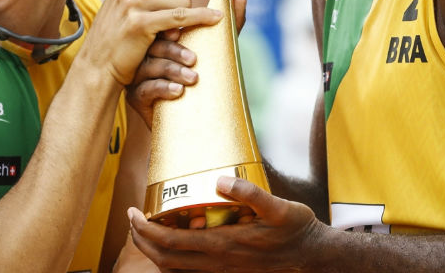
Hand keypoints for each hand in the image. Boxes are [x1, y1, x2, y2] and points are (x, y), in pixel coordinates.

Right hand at [77, 0, 222, 85]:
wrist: (97, 65)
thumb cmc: (118, 36)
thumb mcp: (127, 3)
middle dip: (187, 3)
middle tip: (184, 19)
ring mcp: (132, 1)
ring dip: (190, 14)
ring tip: (182, 28)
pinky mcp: (140, 22)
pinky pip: (182, 16)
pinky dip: (201, 17)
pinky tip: (215, 19)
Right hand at [125, 0, 247, 126]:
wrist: (183, 116)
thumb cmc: (199, 73)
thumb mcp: (216, 47)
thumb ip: (229, 23)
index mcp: (160, 36)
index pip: (163, 24)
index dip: (170, 27)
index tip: (181, 31)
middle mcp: (146, 52)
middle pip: (155, 45)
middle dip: (175, 51)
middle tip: (194, 60)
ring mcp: (139, 74)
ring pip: (151, 66)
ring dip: (174, 71)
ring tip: (193, 79)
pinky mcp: (136, 95)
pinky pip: (147, 89)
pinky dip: (164, 89)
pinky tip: (178, 92)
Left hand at [128, 176, 324, 271]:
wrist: (313, 258)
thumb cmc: (296, 231)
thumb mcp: (279, 207)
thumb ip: (250, 194)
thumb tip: (221, 180)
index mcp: (223, 245)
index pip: (170, 241)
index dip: (145, 229)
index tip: (132, 212)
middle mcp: (217, 263)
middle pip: (164, 259)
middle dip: (140, 240)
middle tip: (131, 219)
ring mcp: (221, 272)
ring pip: (174, 269)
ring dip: (154, 252)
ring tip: (145, 231)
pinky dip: (172, 262)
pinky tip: (173, 246)